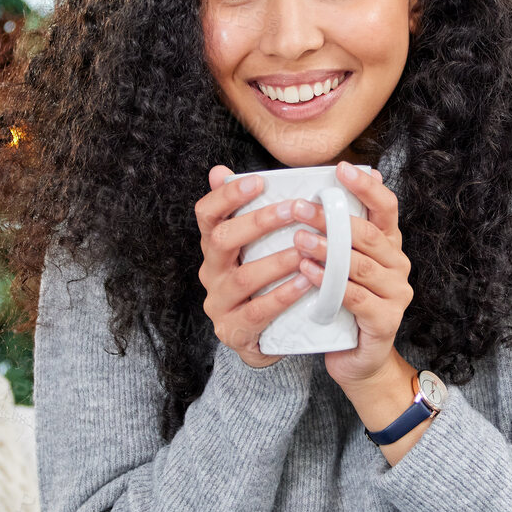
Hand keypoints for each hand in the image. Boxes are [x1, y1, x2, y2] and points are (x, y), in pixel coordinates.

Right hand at [195, 167, 315, 366]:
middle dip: (258, 222)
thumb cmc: (264, 285)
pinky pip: (257, 312)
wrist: (264, 342)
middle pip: (222, 241)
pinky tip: (305, 284)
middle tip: (294, 209)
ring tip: (305, 249)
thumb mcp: (254, 249)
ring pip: (242, 278)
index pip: (206, 215)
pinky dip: (282, 296)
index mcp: (214, 249)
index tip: (258, 181)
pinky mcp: (233, 332)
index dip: (227, 196)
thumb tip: (220, 169)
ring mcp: (219, 305)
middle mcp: (211, 273)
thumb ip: (245, 213)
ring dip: (276, 261)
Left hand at [291, 161, 413, 388]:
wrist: (355, 360)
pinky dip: (329, 283)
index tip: (339, 169)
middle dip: (332, 218)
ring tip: (298, 239)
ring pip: (361, 264)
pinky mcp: (386, 320)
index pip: (386, 207)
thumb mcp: (337, 265)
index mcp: (389, 245)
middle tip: (299, 208)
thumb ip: (329, 232)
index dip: (366, 187)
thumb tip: (304, 191)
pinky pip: (355, 296)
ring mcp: (396, 294)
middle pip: (368, 234)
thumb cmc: (340, 305)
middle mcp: (398, 265)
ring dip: (328, 250)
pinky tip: (307, 272)